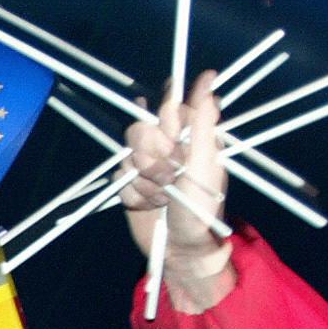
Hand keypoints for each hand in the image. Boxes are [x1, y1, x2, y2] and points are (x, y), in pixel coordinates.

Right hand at [123, 74, 233, 310]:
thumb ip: (202, 121)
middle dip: (153, 158)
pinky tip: (150, 206)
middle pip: (140, 129)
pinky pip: (119, 179)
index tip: (175, 141)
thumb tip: (208, 79)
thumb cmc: (202, 208)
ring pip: (127, 155)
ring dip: (146, 181)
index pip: (168, 107)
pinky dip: (135, 196)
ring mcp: (146, 165)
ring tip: (163, 197)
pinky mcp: (129, 184)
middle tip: (172, 177)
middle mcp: (167, 146)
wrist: (180, 249)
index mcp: (189, 136)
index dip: (166, 123)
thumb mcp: (207, 162)